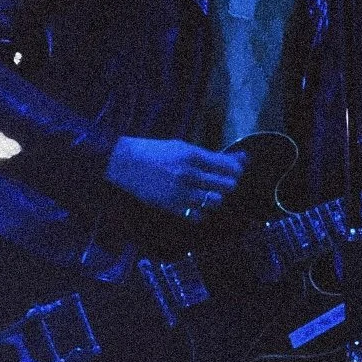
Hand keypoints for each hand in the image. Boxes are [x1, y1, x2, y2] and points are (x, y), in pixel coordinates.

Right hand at [105, 136, 243, 218]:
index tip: (237, 170)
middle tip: (226, 182)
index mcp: (192, 155)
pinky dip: (203, 211)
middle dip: (229, 184)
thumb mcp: (180, 146)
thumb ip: (206, 155)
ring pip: (215, 202)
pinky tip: (198, 204)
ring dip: (217, 198)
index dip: (237, 169)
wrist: (124, 164)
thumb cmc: (152, 151)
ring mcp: (181, 193)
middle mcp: (190, 174)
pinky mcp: (171, 207)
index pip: (227, 166)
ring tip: (211, 193)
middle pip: (226, 186)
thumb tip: (232, 159)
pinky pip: (198, 215)